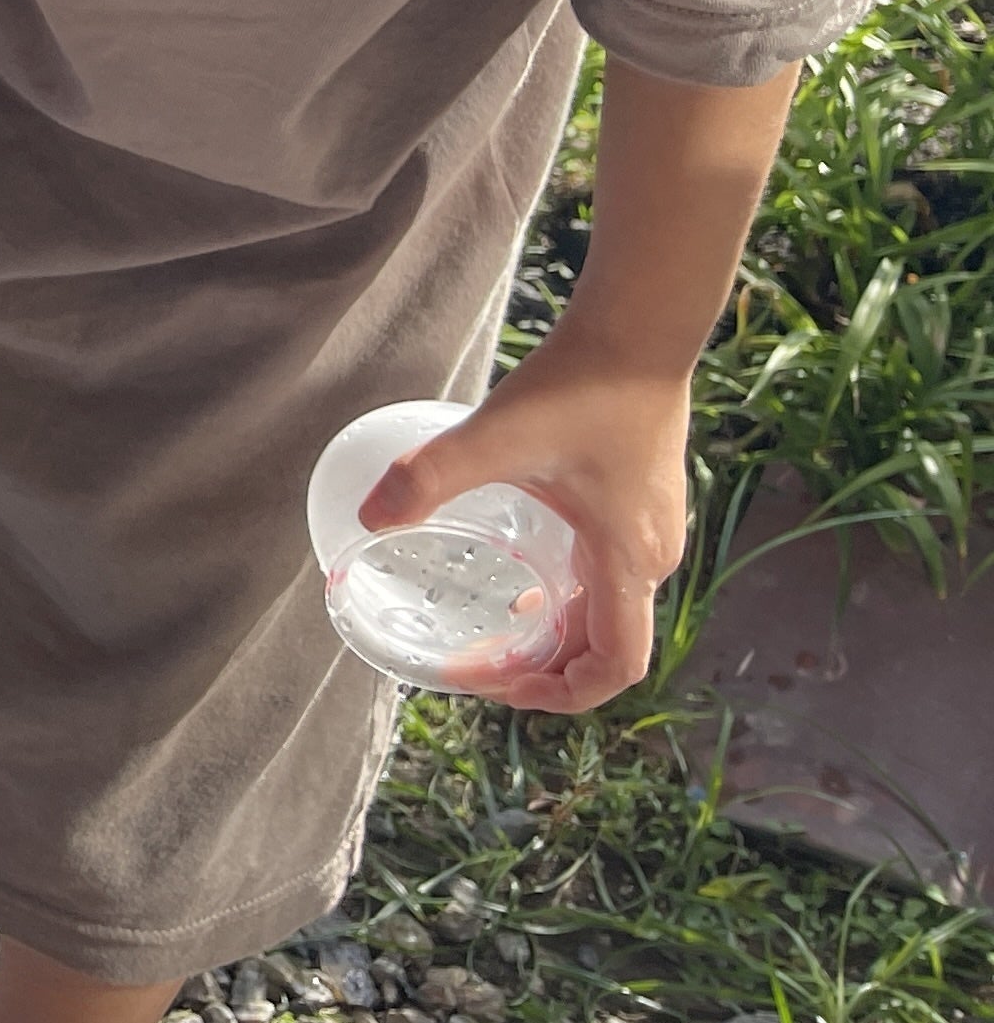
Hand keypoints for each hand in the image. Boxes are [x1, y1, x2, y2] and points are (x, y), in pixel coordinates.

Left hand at [354, 339, 694, 712]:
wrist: (640, 328)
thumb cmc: (581, 383)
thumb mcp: (496, 434)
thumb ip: (429, 475)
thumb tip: (370, 518)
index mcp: (628, 561)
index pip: (615, 668)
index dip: (558, 694)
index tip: (495, 683)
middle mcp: (651, 558)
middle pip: (603, 648)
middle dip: (540, 669)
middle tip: (474, 662)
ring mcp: (651, 532)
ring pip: (605, 613)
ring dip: (552, 635)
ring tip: (492, 630)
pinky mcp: (640, 505)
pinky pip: (606, 577)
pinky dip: (565, 597)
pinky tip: (521, 575)